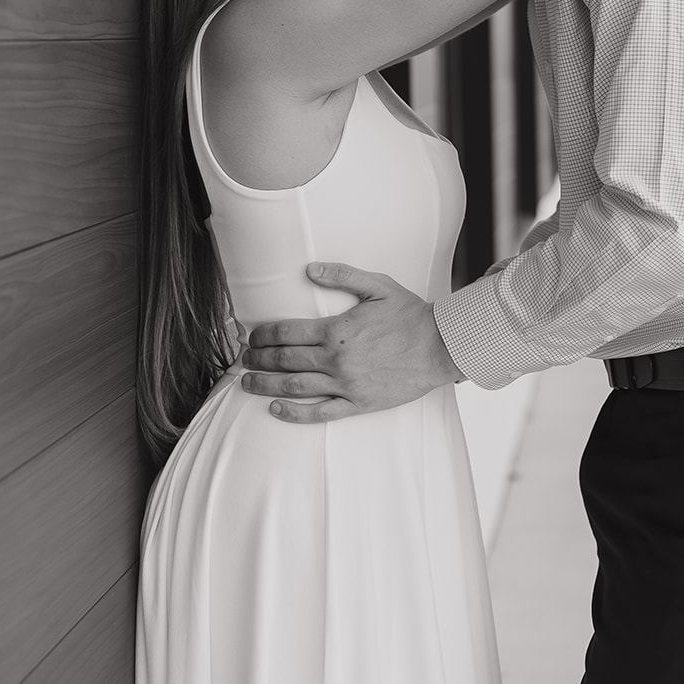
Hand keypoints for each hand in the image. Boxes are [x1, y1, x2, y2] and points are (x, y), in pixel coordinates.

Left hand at [240, 264, 463, 422]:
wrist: (440, 347)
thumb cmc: (410, 314)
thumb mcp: (378, 285)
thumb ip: (342, 275)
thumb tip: (310, 269)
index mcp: (337, 330)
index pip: (287, 332)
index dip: (263, 334)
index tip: (252, 336)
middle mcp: (336, 360)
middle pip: (284, 360)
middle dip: (258, 359)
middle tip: (244, 359)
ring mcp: (346, 385)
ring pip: (294, 387)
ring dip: (266, 386)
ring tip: (248, 383)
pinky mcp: (358, 404)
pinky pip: (320, 413)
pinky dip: (294, 414)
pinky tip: (276, 410)